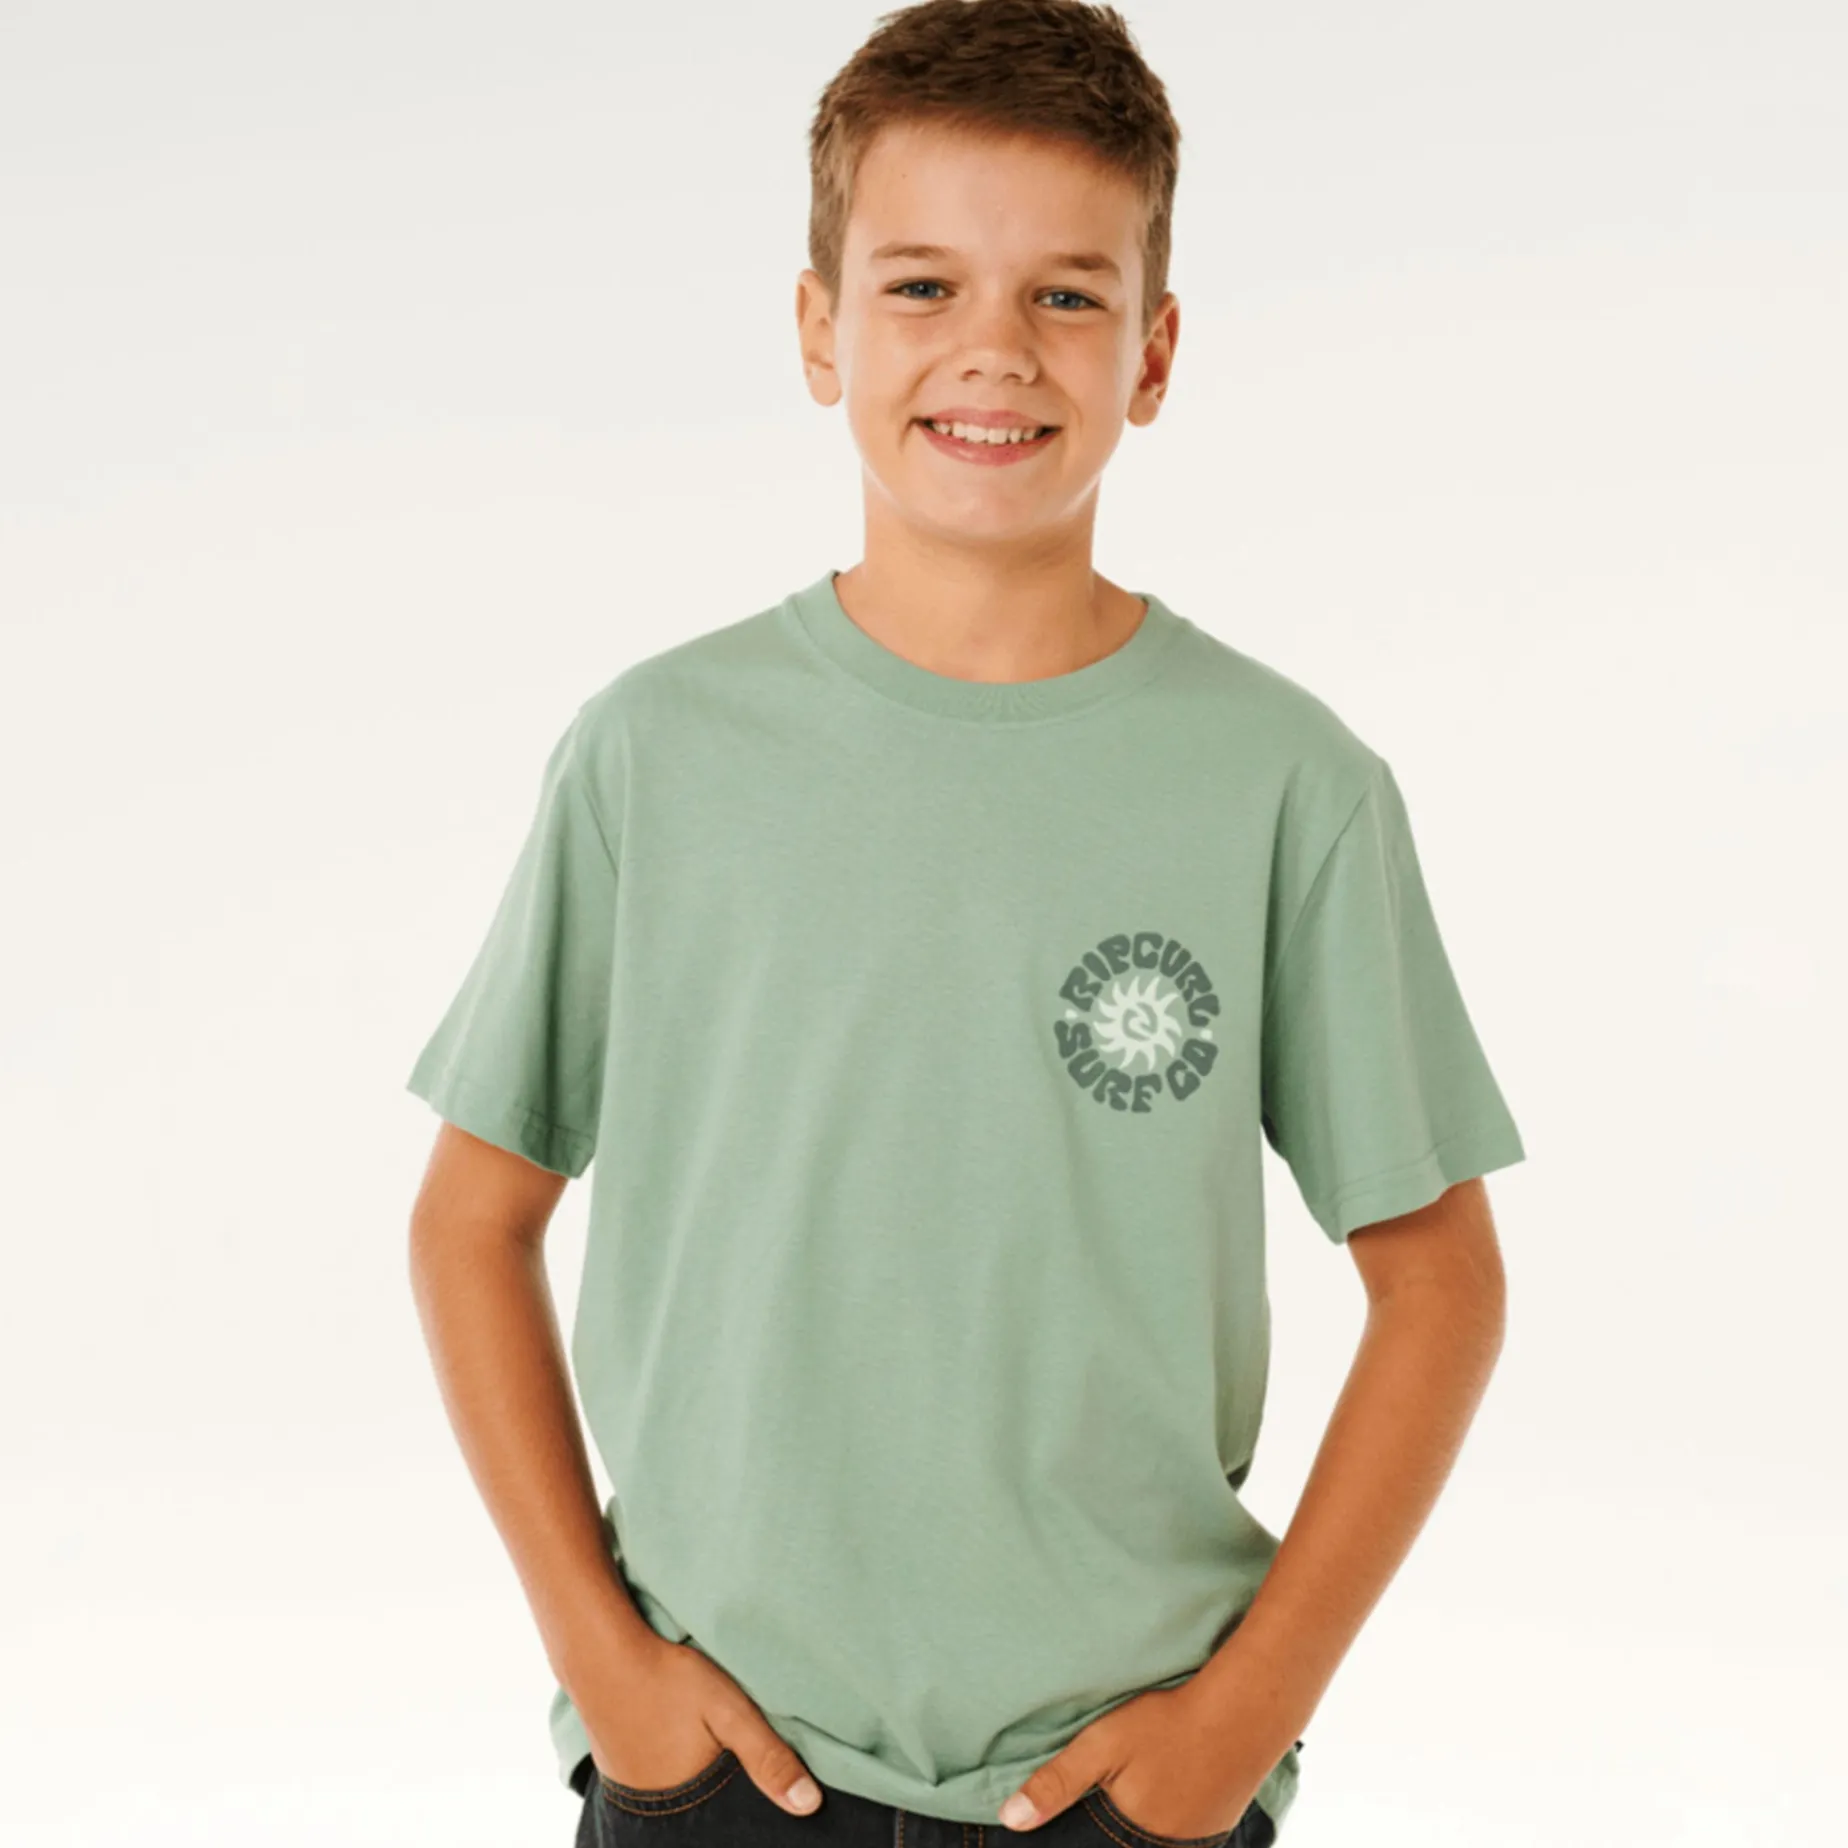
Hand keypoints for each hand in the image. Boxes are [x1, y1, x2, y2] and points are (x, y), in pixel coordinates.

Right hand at [571, 1631, 823, 1816]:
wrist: (601, 1654)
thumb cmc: (668, 1679)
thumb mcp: (728, 1711)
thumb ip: (767, 1757)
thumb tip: (810, 1806)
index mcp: (686, 1806)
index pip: (728, 1827)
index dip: (748, 1815)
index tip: (764, 1797)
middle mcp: (655, 1812)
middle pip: (705, 1816)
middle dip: (728, 1804)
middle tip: (738, 1770)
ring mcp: (632, 1793)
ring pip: (682, 1801)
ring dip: (701, 1788)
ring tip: (715, 1760)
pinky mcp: (619, 1770)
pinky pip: (659, 1785)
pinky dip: (677, 1774)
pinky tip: (685, 1749)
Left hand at [997, 1683, 1268, 1838]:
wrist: (1243, 1713)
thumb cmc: (1166, 1726)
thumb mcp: (1102, 1747)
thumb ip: (1056, 1785)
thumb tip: (1010, 1820)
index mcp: (1135, 1843)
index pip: (1092, 1845)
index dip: (1079, 1835)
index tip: (1085, 1808)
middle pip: (1120, 1843)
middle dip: (1103, 1831)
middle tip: (1114, 1788)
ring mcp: (1197, 1845)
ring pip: (1150, 1841)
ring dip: (1131, 1827)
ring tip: (1137, 1788)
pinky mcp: (1216, 1829)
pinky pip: (1178, 1836)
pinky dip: (1161, 1822)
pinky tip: (1160, 1792)